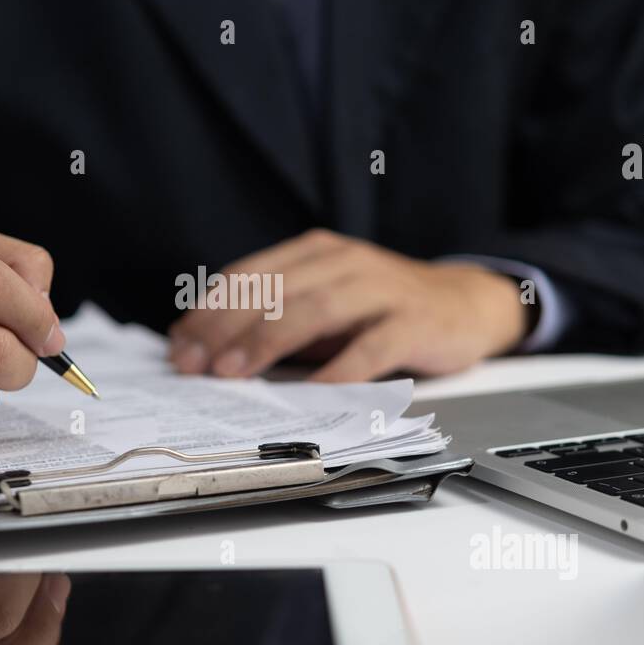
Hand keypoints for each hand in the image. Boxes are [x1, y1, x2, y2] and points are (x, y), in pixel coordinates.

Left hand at [168, 229, 528, 381]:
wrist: (465, 304)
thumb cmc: (382, 309)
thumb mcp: (324, 302)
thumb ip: (276, 317)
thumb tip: (208, 348)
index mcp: (315, 253)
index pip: (251, 276)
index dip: (210, 310)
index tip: (178, 344)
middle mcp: (345, 263)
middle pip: (275, 291)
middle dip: (226, 328)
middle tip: (193, 363)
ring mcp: (381, 290)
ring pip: (315, 309)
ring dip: (268, 341)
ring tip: (235, 372)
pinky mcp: (414, 322)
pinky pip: (372, 347)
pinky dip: (339, 370)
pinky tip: (313, 391)